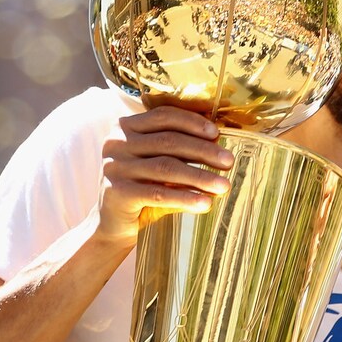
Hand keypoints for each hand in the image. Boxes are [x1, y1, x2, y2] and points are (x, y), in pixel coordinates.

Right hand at [95, 106, 233, 246]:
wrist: (112, 225)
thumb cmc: (143, 189)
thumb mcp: (159, 164)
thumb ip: (180, 150)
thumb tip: (219, 141)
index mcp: (125, 127)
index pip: (163, 116)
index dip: (192, 122)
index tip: (217, 133)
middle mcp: (116, 143)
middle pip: (168, 141)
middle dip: (204, 151)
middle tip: (229, 161)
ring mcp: (114, 167)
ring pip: (166, 167)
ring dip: (201, 176)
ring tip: (225, 186)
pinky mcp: (116, 192)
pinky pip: (158, 193)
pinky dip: (185, 198)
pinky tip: (206, 203)